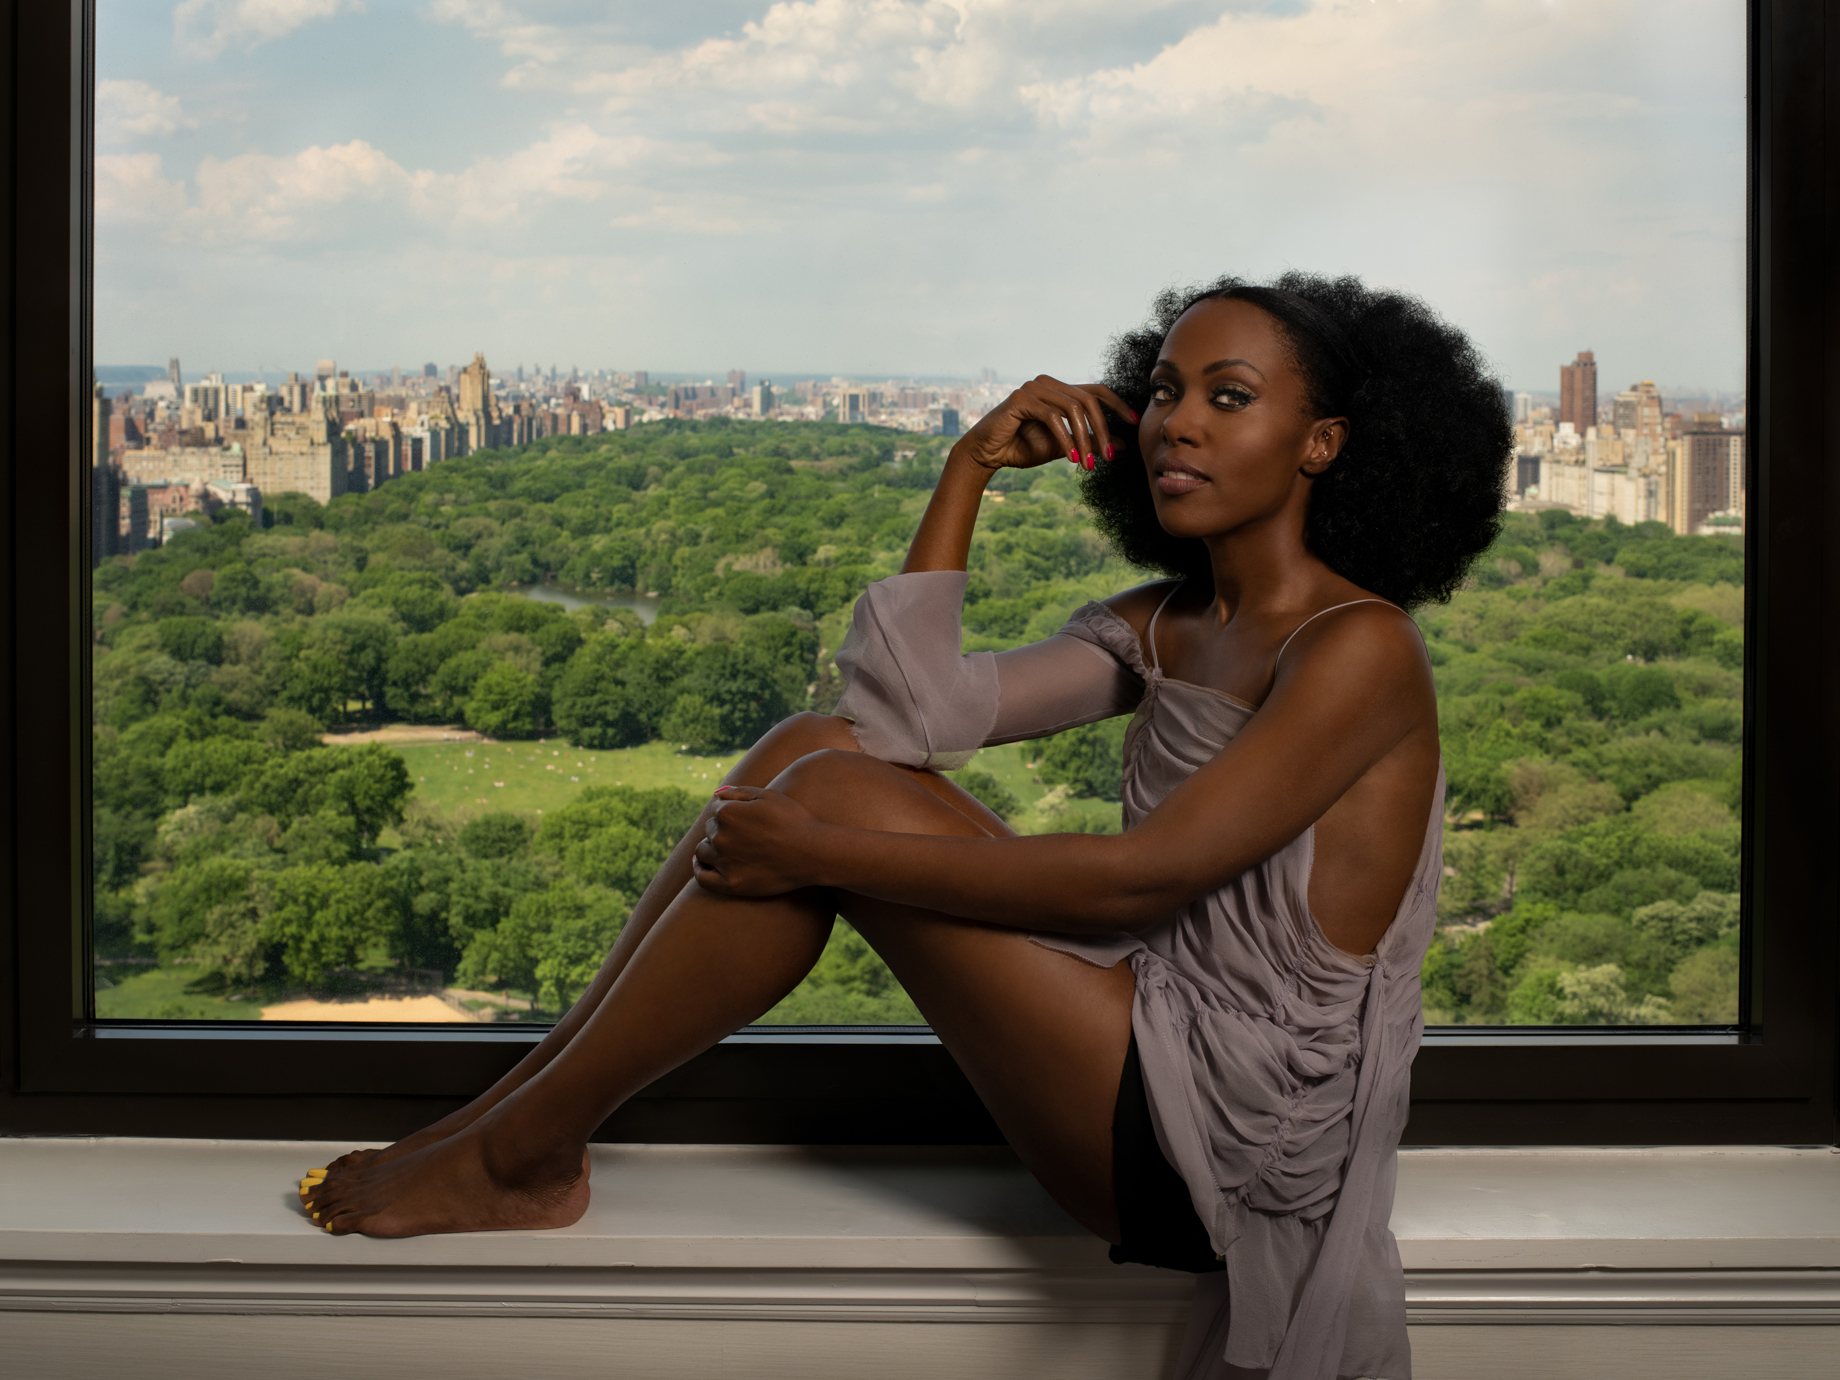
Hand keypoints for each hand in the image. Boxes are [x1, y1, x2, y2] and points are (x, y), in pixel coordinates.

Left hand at [691, 786, 828, 896]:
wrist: (812, 853)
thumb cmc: (794, 820)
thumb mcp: (769, 796)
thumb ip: (739, 792)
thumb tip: (716, 795)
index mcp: (727, 813)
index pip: (717, 809)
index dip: (731, 812)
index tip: (746, 819)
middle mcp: (720, 837)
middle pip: (710, 829)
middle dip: (722, 829)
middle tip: (744, 835)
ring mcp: (724, 862)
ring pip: (702, 851)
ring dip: (710, 847)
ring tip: (727, 849)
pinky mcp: (730, 884)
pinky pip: (702, 878)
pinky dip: (699, 869)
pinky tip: (702, 864)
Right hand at [951, 376, 1137, 474]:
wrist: (987, 455)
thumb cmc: (1022, 448)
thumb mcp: (1064, 447)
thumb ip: (1089, 442)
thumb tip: (1120, 446)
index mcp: (1059, 390)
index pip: (1097, 390)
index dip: (1118, 405)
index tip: (1134, 422)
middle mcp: (1048, 383)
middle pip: (1089, 400)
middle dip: (1103, 430)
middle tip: (1108, 457)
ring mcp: (1034, 387)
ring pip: (1073, 409)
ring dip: (1084, 439)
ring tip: (1088, 464)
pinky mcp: (1021, 398)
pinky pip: (1052, 417)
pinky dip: (1065, 439)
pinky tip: (1071, 458)